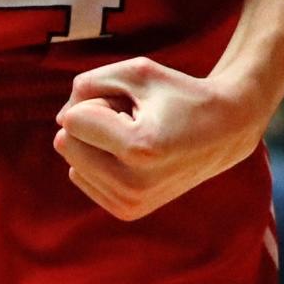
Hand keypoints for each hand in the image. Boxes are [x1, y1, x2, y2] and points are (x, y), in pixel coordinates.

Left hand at [54, 59, 265, 220]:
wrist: (223, 131)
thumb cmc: (177, 94)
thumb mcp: (135, 71)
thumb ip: (86, 86)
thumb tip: (60, 124)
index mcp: (139, 148)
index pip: (71, 120)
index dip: (97, 100)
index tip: (135, 105)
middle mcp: (134, 185)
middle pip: (66, 143)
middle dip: (92, 122)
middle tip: (134, 119)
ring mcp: (132, 204)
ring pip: (72, 162)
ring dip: (97, 142)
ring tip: (136, 136)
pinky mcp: (129, 212)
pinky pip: (80, 176)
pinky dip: (99, 159)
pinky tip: (133, 154)